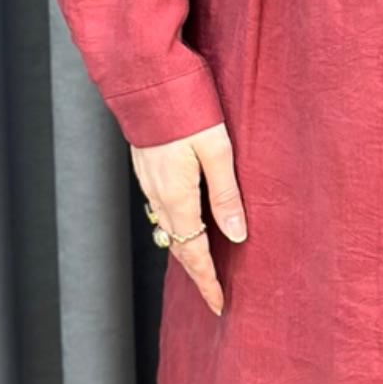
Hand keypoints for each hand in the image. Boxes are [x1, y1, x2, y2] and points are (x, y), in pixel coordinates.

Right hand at [130, 121, 246, 316]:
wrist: (145, 79)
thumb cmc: (186, 108)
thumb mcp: (217, 151)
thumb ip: (226, 195)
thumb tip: (237, 235)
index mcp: (177, 197)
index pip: (194, 253)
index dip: (207, 281)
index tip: (219, 304)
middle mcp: (158, 196)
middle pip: (178, 247)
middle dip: (197, 274)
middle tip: (214, 295)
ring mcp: (149, 183)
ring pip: (168, 230)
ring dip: (186, 252)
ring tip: (204, 268)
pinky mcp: (147, 169)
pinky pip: (162, 211)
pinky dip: (176, 229)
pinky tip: (188, 226)